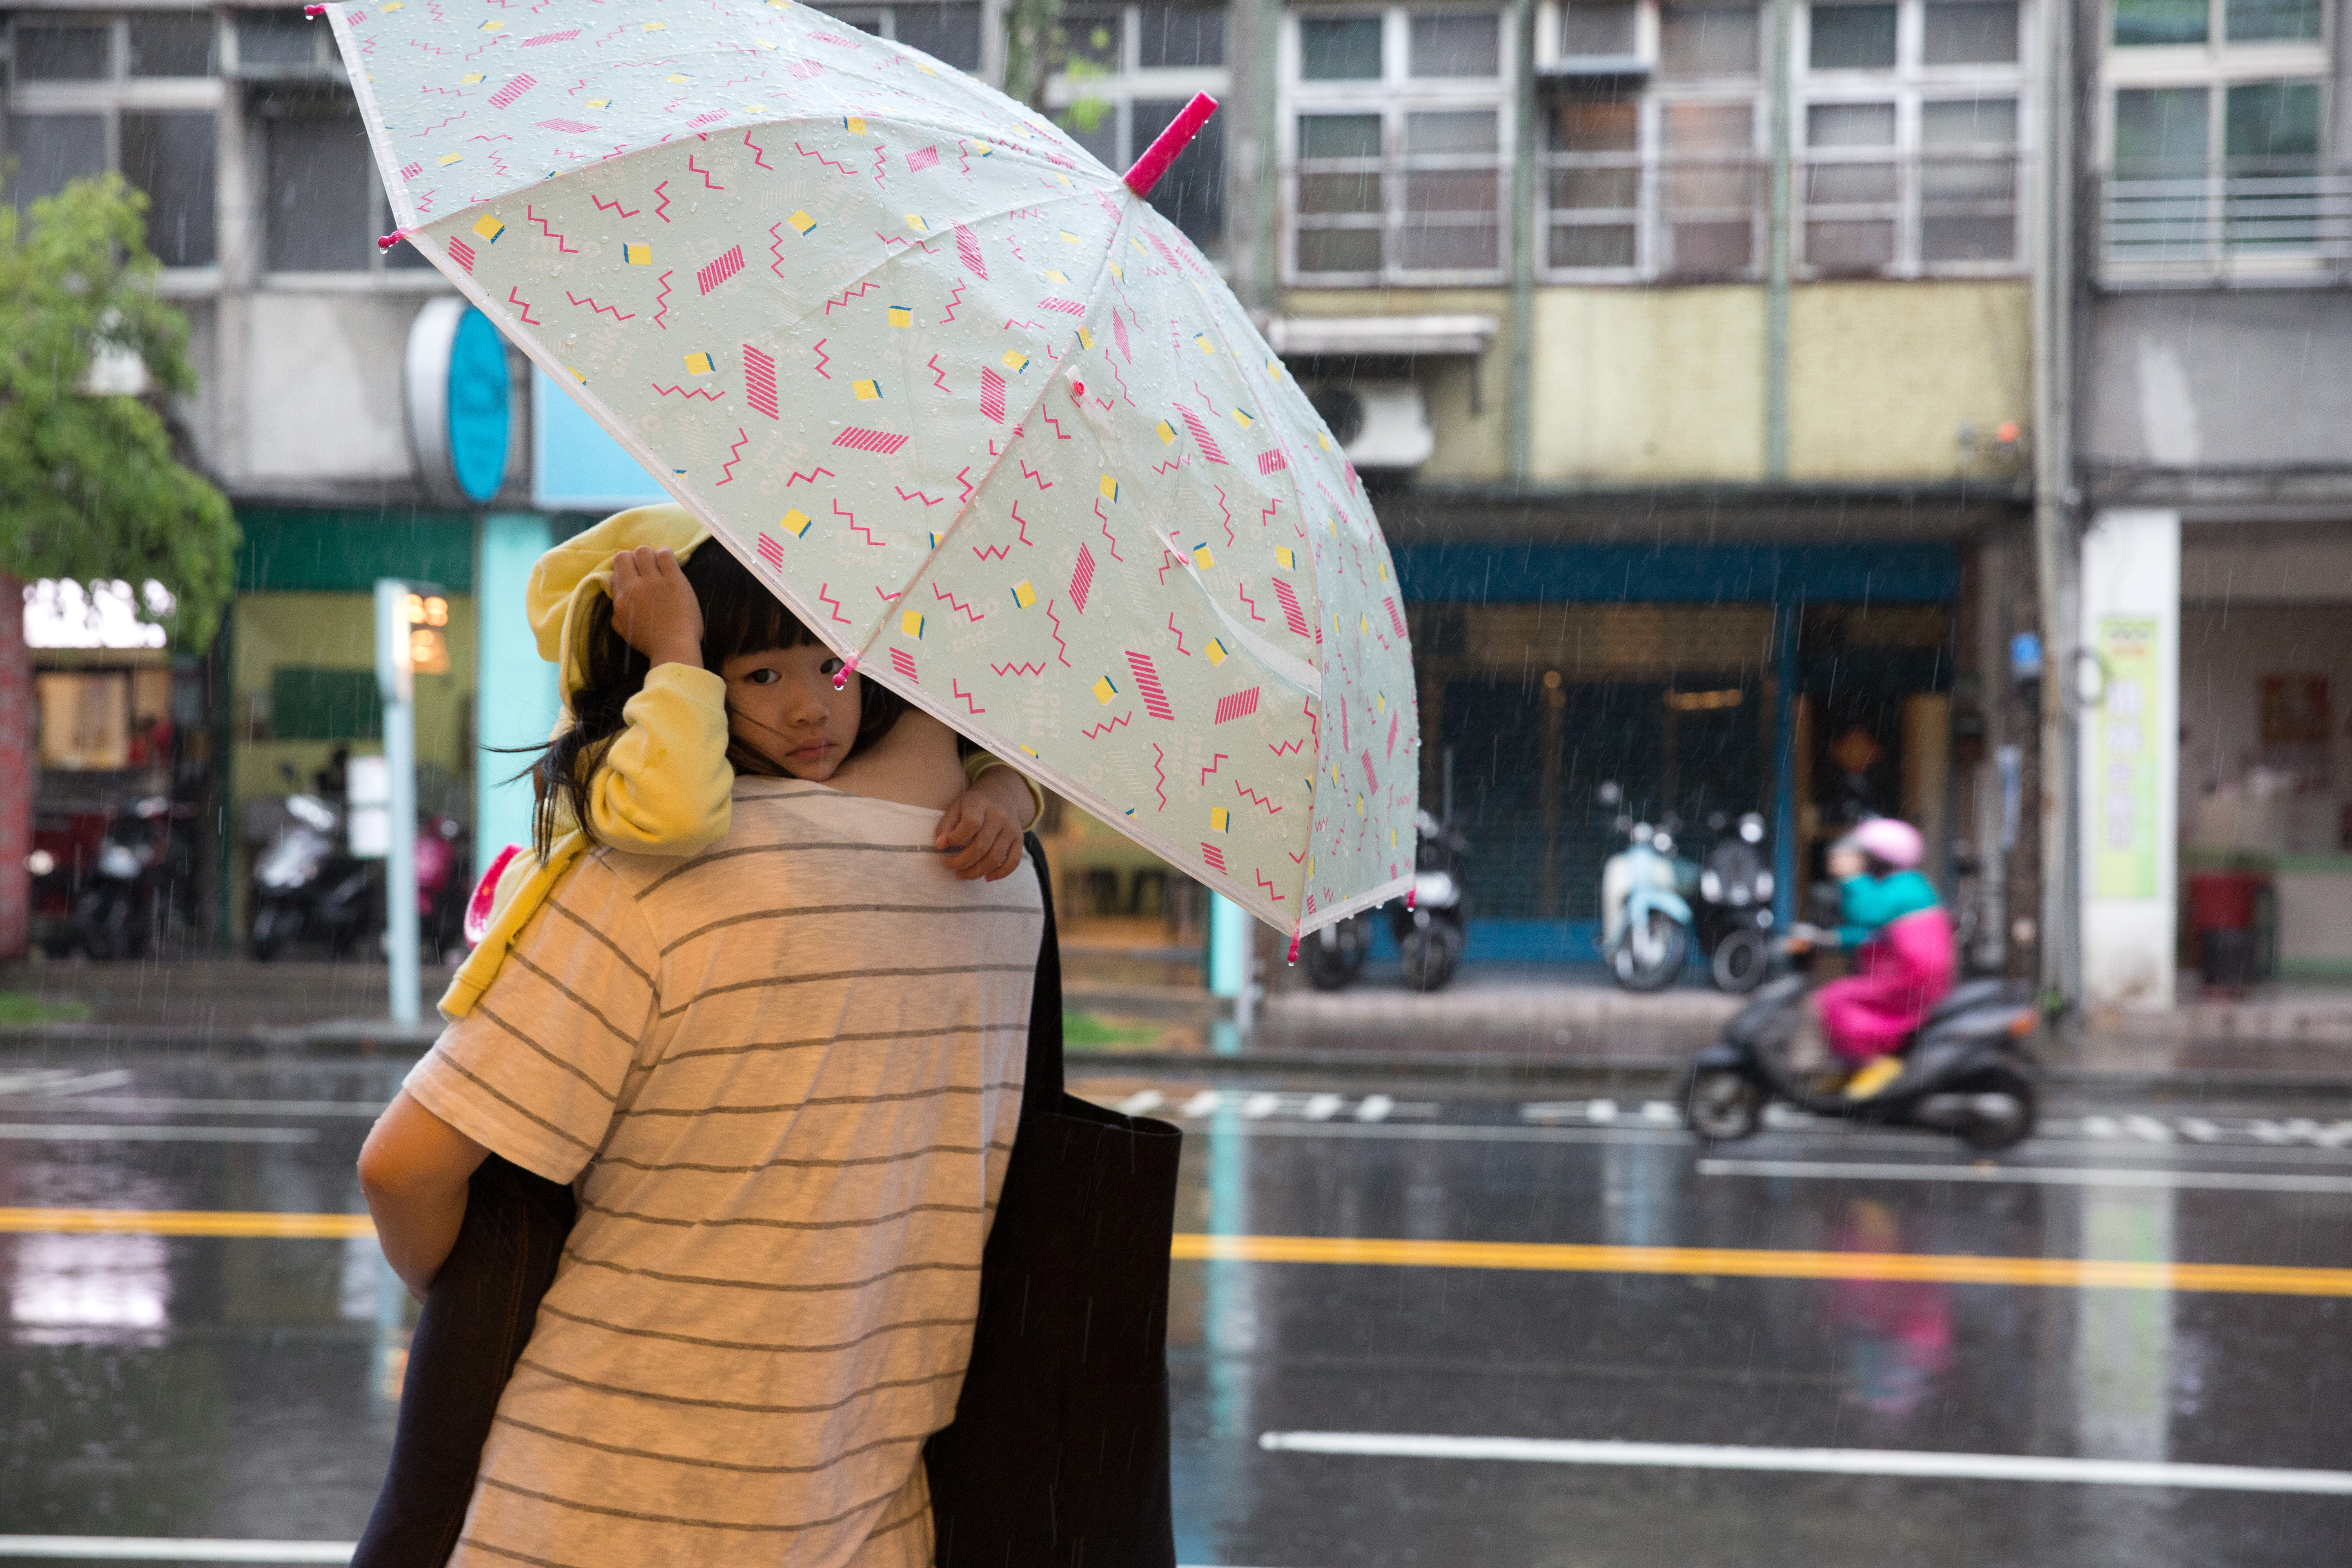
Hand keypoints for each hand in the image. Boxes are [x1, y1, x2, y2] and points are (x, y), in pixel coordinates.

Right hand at [609, 547, 703, 669]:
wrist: (675, 648)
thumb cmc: (651, 643)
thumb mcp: (625, 632)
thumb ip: (617, 616)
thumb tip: (616, 602)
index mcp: (621, 600)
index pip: (615, 573)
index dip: (624, 573)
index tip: (634, 578)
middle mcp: (634, 587)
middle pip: (623, 556)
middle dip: (632, 559)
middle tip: (644, 569)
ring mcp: (654, 581)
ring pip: (643, 551)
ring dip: (649, 556)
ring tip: (657, 566)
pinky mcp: (674, 579)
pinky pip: (665, 554)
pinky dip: (665, 555)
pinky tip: (669, 564)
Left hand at [935, 789, 1025, 880]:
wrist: (1002, 797)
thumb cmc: (973, 806)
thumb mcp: (956, 807)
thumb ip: (946, 825)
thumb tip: (940, 845)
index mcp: (980, 804)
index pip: (971, 823)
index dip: (956, 838)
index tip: (943, 846)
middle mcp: (999, 816)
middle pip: (981, 846)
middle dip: (961, 861)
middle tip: (948, 865)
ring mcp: (1011, 829)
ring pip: (995, 857)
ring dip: (976, 872)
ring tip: (961, 874)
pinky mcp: (1019, 839)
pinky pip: (1013, 861)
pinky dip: (1000, 873)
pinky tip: (987, 877)